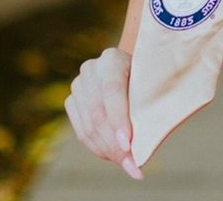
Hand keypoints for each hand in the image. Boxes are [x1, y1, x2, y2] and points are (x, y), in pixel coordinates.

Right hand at [64, 46, 143, 179]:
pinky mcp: (71, 102)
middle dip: (115, 144)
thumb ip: (148, 101)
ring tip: (126, 164)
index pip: (112, 91)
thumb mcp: (151, 79)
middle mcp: (91, 70)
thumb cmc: (147, 75)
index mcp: (112, 58)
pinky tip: (113, 157)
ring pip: (89, 127)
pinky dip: (98, 148)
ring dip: (108, 150)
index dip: (119, 119)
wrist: (129, 65)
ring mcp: (78, 86)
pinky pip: (82, 132)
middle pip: (99, 113)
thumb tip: (149, 140)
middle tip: (132, 164)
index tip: (128, 144)